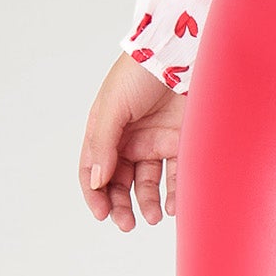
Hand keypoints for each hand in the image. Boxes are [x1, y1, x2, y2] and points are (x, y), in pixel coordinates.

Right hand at [80, 53, 186, 230]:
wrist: (181, 51)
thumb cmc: (140, 72)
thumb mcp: (113, 106)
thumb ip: (103, 144)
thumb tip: (96, 181)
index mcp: (105, 129)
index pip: (93, 169)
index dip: (94, 193)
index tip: (102, 214)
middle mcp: (129, 139)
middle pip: (119, 182)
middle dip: (121, 205)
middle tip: (127, 223)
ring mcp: (156, 141)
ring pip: (147, 183)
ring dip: (148, 203)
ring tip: (154, 216)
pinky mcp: (182, 142)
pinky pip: (177, 175)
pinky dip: (175, 193)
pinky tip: (175, 205)